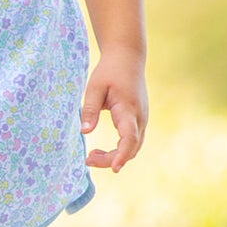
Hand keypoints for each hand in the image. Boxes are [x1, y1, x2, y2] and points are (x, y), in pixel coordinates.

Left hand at [80, 47, 146, 170]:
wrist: (127, 58)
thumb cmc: (109, 71)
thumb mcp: (95, 87)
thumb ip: (90, 109)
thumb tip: (84, 131)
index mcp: (128, 110)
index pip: (130, 138)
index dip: (122, 155)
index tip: (114, 168)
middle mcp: (140, 118)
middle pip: (131, 148)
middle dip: (112, 159)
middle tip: (88, 159)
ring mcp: (142, 119)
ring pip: (133, 147)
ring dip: (115, 156)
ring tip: (91, 156)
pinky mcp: (139, 120)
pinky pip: (132, 141)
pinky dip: (119, 150)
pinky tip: (101, 151)